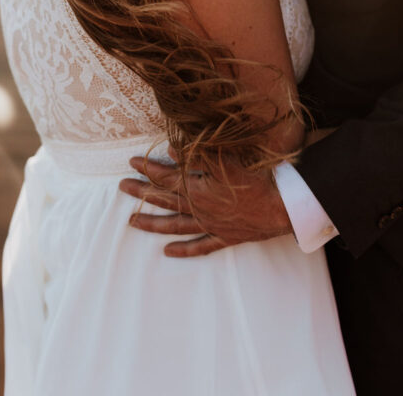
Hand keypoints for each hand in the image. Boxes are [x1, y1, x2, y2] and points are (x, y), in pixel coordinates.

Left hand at [118, 151, 292, 256]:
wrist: (280, 208)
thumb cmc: (253, 180)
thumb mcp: (224, 161)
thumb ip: (196, 155)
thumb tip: (170, 149)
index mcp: (197, 190)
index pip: (166, 177)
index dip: (148, 168)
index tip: (132, 162)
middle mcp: (199, 210)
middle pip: (164, 200)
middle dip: (142, 192)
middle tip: (122, 187)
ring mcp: (210, 226)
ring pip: (174, 226)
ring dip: (152, 223)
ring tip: (131, 221)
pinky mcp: (224, 237)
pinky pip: (200, 247)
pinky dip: (183, 250)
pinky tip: (167, 252)